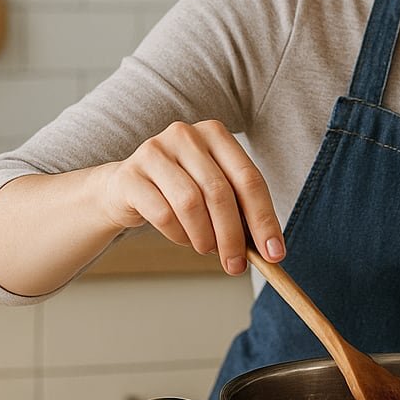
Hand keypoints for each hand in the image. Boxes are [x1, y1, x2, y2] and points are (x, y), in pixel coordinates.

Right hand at [93, 120, 284, 274]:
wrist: (125, 188)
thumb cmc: (180, 190)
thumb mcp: (213, 191)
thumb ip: (240, 211)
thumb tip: (268, 250)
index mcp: (215, 134)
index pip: (249, 179)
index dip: (264, 219)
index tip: (274, 254)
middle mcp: (186, 135)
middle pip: (220, 192)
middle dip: (233, 236)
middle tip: (237, 266)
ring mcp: (154, 151)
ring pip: (190, 203)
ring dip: (204, 237)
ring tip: (207, 248)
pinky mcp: (130, 175)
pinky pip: (162, 213)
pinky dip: (178, 235)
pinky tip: (183, 238)